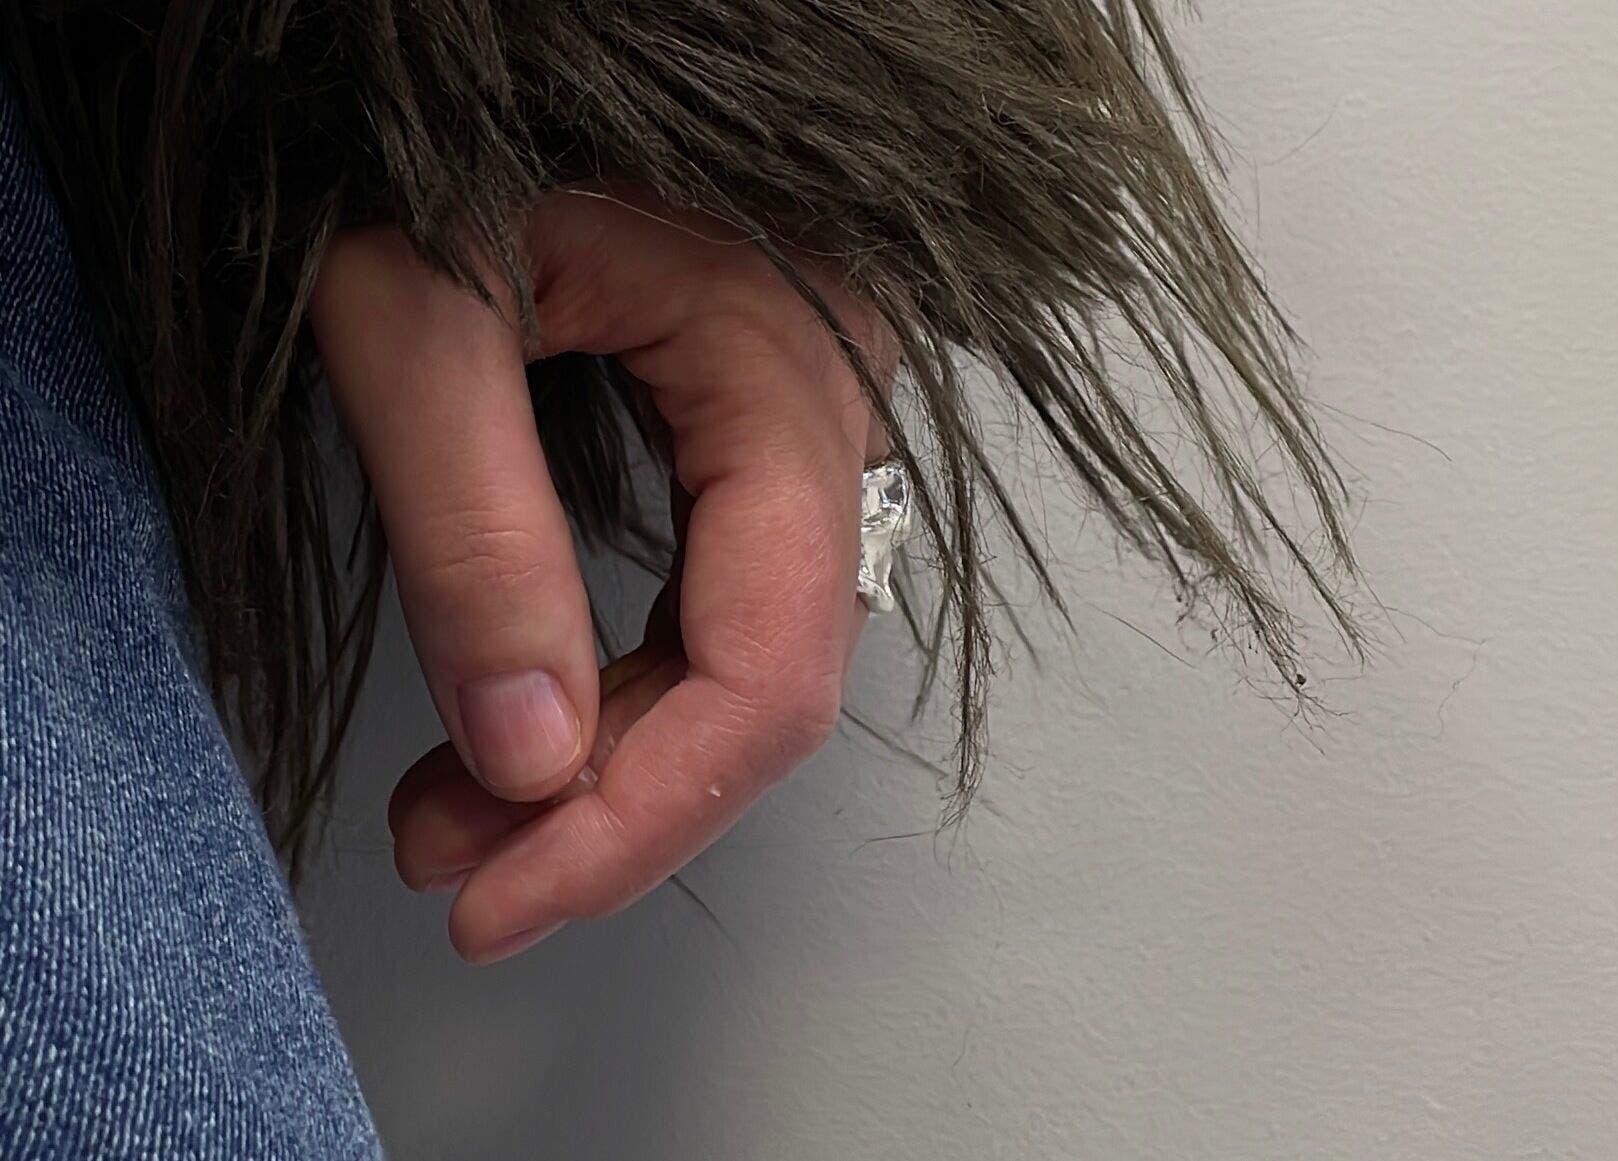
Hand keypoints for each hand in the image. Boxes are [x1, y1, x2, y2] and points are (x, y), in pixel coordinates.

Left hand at [310, 189, 892, 962]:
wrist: (474, 36)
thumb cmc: (444, 114)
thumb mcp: (413, 304)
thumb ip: (472, 526)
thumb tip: (524, 753)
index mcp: (781, 364)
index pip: (770, 664)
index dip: (644, 813)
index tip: (502, 901)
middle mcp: (824, 406)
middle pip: (767, 681)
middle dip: (610, 806)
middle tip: (457, 869)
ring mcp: (793, 422)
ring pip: (740, 656)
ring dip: (607, 760)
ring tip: (459, 820)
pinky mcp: (741, 432)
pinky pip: (710, 601)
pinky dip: (613, 688)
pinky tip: (522, 728)